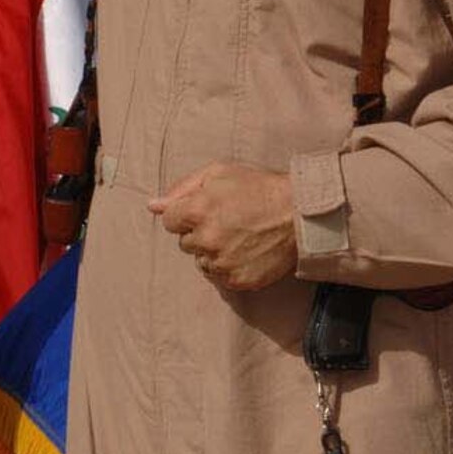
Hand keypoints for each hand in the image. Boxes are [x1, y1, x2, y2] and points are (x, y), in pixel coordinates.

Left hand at [148, 162, 296, 290]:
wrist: (300, 215)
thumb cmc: (258, 188)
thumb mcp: (218, 174)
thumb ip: (181, 189)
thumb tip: (152, 205)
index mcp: (197, 210)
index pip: (168, 221)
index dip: (185, 214)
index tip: (204, 210)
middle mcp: (206, 238)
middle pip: (184, 242)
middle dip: (198, 232)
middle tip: (226, 221)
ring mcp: (222, 262)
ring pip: (200, 260)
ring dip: (211, 251)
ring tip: (237, 236)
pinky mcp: (238, 280)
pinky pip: (218, 276)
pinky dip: (226, 266)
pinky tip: (243, 251)